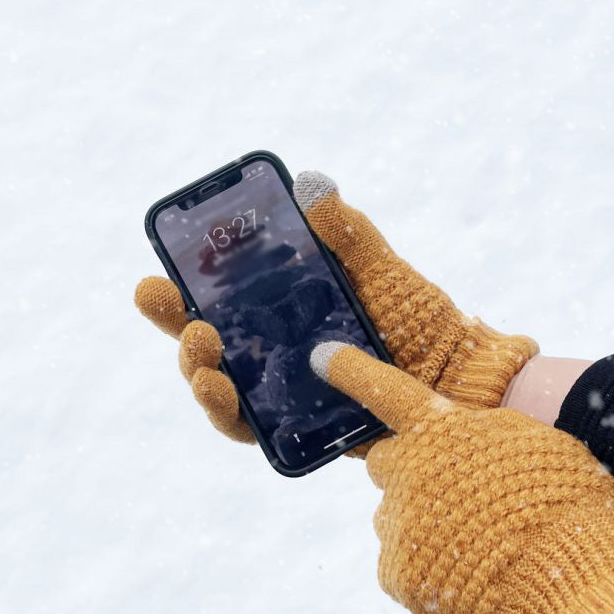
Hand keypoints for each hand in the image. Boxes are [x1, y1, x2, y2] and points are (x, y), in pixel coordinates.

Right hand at [136, 172, 538, 445]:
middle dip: (181, 334)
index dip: (180, 294)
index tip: (157, 278)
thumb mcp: (380, 270)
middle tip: (183, 320)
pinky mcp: (300, 429)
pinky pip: (257, 430)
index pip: (219, 301)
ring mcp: (285, 391)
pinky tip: (228, 399)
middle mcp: (275, 352)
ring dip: (200, 378)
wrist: (456, 375)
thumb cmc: (418, 317)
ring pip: (224, 391)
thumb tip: (311, 184)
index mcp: (283, 311)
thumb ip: (347, 234)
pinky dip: (236, 418)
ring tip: (203, 365)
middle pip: (210, 346)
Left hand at [310, 341, 613, 613]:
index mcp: (441, 430)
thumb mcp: (529, 441)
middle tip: (462, 493)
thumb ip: (477, 433)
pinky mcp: (398, 573)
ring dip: (427, 520)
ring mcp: (398, 524)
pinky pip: (403, 558)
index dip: (351, 370)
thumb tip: (451, 439)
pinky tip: (470, 571)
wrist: (576, 583)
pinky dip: (428, 563)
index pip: (385, 390)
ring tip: (481, 541)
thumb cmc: (567, 501)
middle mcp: (408, 471)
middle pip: (390, 462)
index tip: (321, 356)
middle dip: (415, 470)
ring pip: (399, 513)